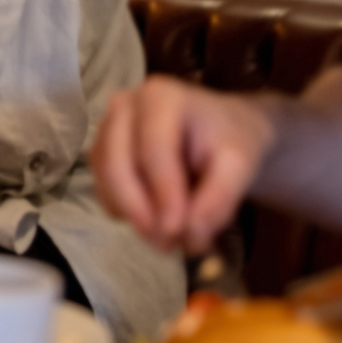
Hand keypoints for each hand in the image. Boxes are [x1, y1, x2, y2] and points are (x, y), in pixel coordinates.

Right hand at [92, 76, 278, 254]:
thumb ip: (220, 198)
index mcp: (160, 97)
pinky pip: (103, 191)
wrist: (221, 132)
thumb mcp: (240, 165)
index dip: (163, 192)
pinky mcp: (101, 154)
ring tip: (170, 240)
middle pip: (117, 164)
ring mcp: (107, 129)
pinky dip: (126, 213)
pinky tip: (156, 220)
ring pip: (105, 180)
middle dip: (140, 209)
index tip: (178, 230)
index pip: (153, 149)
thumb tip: (192, 235)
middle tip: (167, 245)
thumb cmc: (230, 141)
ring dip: (134, 216)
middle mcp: (124, 107)